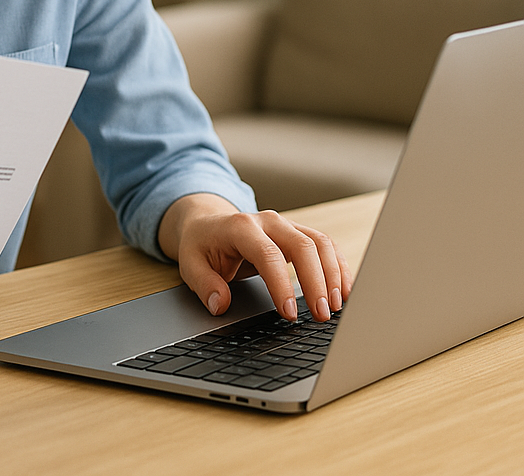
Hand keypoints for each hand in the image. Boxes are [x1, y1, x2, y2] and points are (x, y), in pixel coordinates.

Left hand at [157, 194, 351, 322]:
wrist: (207, 224)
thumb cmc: (201, 245)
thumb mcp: (190, 264)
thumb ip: (204, 285)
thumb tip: (220, 304)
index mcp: (240, 227)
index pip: (267, 254)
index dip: (282, 285)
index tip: (290, 314)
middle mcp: (267, 221)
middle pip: (303, 245)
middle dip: (317, 281)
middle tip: (322, 315)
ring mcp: (285, 224)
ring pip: (320, 243)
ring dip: (333, 274)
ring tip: (336, 306)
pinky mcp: (297, 233)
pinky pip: (325, 245)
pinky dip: (339, 266)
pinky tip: (344, 291)